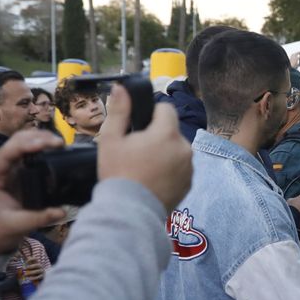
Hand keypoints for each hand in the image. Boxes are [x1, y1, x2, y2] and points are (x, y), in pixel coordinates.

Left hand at [0, 131, 68, 254]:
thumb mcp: (13, 227)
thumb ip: (38, 219)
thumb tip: (62, 211)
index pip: (8, 152)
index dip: (29, 145)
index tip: (50, 144)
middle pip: (17, 141)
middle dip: (38, 138)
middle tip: (60, 143)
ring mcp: (7, 169)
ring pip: (23, 144)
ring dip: (41, 141)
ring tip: (61, 146)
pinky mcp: (16, 175)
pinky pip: (29, 156)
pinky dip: (42, 151)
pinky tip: (56, 153)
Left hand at [19, 254, 46, 283]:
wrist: (38, 277)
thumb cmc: (32, 270)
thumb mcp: (29, 267)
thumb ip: (25, 264)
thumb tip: (21, 261)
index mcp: (36, 262)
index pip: (35, 258)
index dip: (30, 259)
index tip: (26, 262)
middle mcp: (40, 266)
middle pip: (36, 265)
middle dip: (30, 267)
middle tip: (25, 269)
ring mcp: (41, 271)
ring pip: (37, 271)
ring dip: (31, 273)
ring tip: (25, 275)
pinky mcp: (42, 276)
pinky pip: (38, 277)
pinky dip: (34, 278)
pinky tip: (30, 278)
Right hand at [97, 84, 193, 210]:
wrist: (129, 211)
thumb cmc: (118, 172)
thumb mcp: (111, 139)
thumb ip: (119, 111)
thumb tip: (121, 88)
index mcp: (167, 133)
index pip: (167, 109)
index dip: (152, 113)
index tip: (139, 126)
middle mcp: (184, 148)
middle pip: (171, 131)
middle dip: (157, 136)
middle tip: (137, 150)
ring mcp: (189, 167)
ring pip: (177, 150)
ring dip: (165, 153)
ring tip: (144, 167)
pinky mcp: (189, 183)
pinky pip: (180, 168)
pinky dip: (170, 170)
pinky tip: (153, 179)